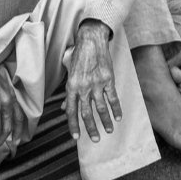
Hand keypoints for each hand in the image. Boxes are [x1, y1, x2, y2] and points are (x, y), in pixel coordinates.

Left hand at [64, 20, 120, 142]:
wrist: (91, 40)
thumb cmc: (78, 55)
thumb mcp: (68, 72)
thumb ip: (66, 91)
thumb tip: (62, 107)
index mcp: (71, 86)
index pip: (70, 111)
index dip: (73, 125)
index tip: (76, 137)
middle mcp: (83, 87)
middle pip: (86, 113)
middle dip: (90, 128)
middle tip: (95, 139)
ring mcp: (96, 84)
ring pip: (101, 108)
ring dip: (105, 121)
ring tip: (108, 131)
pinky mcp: (108, 79)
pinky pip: (112, 98)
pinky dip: (116, 109)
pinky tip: (118, 117)